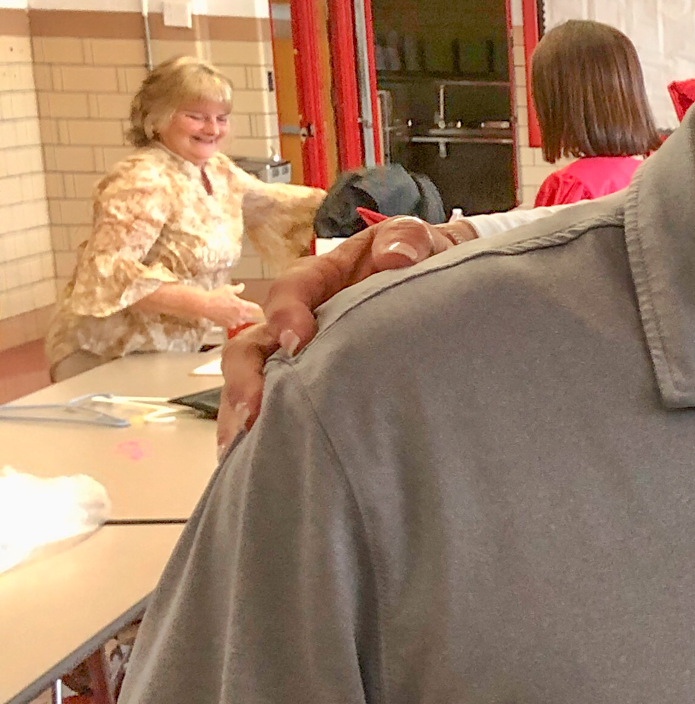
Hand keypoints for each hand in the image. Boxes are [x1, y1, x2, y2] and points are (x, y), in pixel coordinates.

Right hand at [202, 286, 264, 331]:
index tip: (258, 308)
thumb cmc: (216, 296)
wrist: (205, 305)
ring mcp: (233, 320)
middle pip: (249, 316)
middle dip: (249, 314)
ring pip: (241, 322)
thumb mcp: (228, 289)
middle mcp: (240, 314)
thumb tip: (242, 286)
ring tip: (240, 317)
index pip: (254, 307)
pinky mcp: (226, 324)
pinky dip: (233, 324)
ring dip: (241, 320)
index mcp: (242, 305)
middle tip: (248, 312)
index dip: (256, 307)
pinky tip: (231, 321)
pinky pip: (233, 326)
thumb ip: (237, 288)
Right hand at [217, 217, 471, 448]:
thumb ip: (406, 240)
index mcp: (320, 280)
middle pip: (253, 347)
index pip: (289, 292)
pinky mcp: (317, 388)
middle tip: (254, 413)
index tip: (298, 341)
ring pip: (257, 384)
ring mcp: (303, 358)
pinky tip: (260, 463)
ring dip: (243, 414)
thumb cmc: (421, 259)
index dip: (287, 314)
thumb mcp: (417, 240)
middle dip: (246, 380)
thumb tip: (395, 258)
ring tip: (241, 449)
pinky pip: (282, 410)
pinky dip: (266, 435)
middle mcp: (300, 320)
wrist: (444, 290)